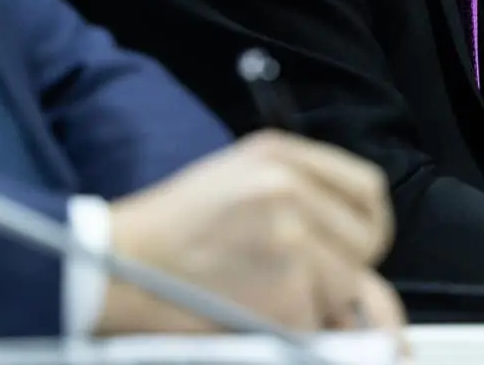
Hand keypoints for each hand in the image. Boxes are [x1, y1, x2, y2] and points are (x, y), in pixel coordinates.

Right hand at [97, 131, 405, 335]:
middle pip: (366, 240)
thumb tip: (359, 251)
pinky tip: (248, 312)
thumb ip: (303, 201)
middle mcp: (293, 188)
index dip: (368, 225)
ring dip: (314, 303)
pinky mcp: (283, 284)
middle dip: (347, 270)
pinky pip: (313, 319)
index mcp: (283, 155)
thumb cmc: (172, 228)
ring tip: (259, 295)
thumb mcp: (239, 181)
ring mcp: (292, 235)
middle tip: (308, 284)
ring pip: (344, 284)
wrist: (115, 262)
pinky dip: (290, 328)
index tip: (356, 247)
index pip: (368, 189)